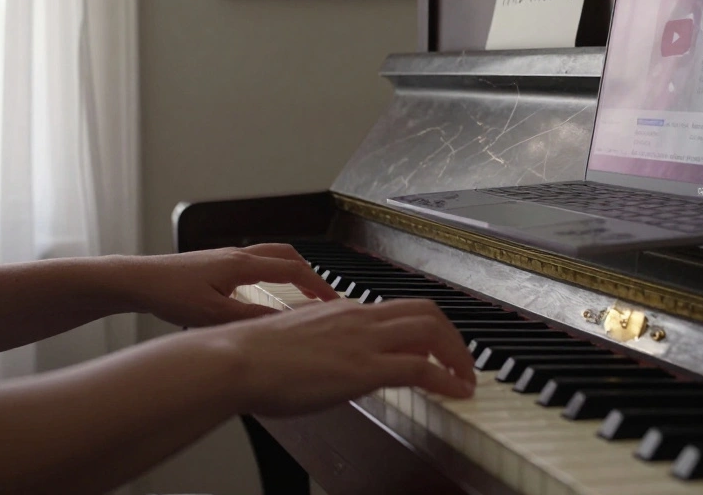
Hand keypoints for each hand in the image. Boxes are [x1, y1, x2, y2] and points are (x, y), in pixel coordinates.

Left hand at [115, 244, 339, 327]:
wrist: (138, 281)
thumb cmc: (170, 294)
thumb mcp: (215, 315)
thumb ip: (252, 320)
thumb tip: (285, 327)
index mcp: (242, 265)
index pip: (293, 269)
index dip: (318, 284)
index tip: (334, 299)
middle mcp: (237, 255)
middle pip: (286, 254)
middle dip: (310, 272)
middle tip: (324, 293)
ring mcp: (226, 257)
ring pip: (270, 255)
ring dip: (291, 269)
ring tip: (302, 291)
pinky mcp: (214, 263)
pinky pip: (255, 261)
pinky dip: (272, 272)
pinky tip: (265, 292)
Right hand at [204, 298, 476, 416]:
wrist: (237, 360)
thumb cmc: (252, 357)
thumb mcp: (295, 343)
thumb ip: (319, 347)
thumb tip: (325, 364)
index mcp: (342, 311)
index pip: (398, 310)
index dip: (426, 328)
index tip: (435, 347)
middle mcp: (358, 318)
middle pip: (425, 311)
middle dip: (452, 336)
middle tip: (461, 361)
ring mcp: (363, 341)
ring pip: (431, 331)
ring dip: (457, 355)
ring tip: (465, 378)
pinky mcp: (364, 368)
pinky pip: (421, 367)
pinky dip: (448, 379)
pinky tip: (457, 392)